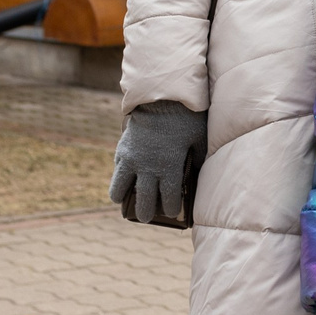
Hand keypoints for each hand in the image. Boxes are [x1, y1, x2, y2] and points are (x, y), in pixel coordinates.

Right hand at [110, 101, 207, 227]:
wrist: (162, 97)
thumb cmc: (186, 118)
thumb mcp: (199, 139)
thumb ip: (197, 159)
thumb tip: (196, 172)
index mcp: (170, 167)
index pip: (170, 198)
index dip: (172, 208)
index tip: (173, 212)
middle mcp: (148, 167)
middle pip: (145, 200)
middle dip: (146, 212)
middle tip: (146, 217)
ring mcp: (132, 159)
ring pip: (120, 188)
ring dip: (121, 198)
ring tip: (123, 201)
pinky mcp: (122, 148)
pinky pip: (117, 169)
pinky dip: (118, 176)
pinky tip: (122, 179)